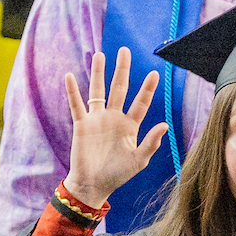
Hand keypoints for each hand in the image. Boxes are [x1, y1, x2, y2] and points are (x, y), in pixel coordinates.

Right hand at [62, 49, 167, 206]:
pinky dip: (72, 91)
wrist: (93, 185)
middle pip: (119, 88)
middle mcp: (114, 118)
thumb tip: (165, 125)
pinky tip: (70, 76)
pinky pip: (76, 105)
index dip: (147, 88)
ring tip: (100, 55)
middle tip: (125, 50)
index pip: (141, 102)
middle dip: (122, 70)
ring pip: (98, 91)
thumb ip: (150, 142)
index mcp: (130, 125)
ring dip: (99, 73)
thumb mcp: (138, 160)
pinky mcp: (81, 125)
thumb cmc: (117, 174)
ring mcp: (97, 119)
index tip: (155, 73)